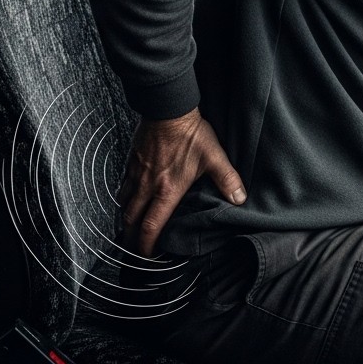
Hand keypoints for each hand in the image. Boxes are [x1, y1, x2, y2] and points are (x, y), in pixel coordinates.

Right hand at [119, 108, 245, 255]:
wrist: (167, 108)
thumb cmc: (190, 133)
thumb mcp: (214, 157)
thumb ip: (227, 179)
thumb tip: (240, 198)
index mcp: (167, 190)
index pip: (151, 226)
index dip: (147, 244)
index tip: (148, 254)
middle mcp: (147, 186)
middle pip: (131, 219)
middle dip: (131, 237)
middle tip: (136, 245)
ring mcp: (136, 173)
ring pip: (124, 202)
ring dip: (127, 217)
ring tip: (131, 224)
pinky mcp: (131, 161)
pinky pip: (122, 184)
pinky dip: (124, 196)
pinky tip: (130, 196)